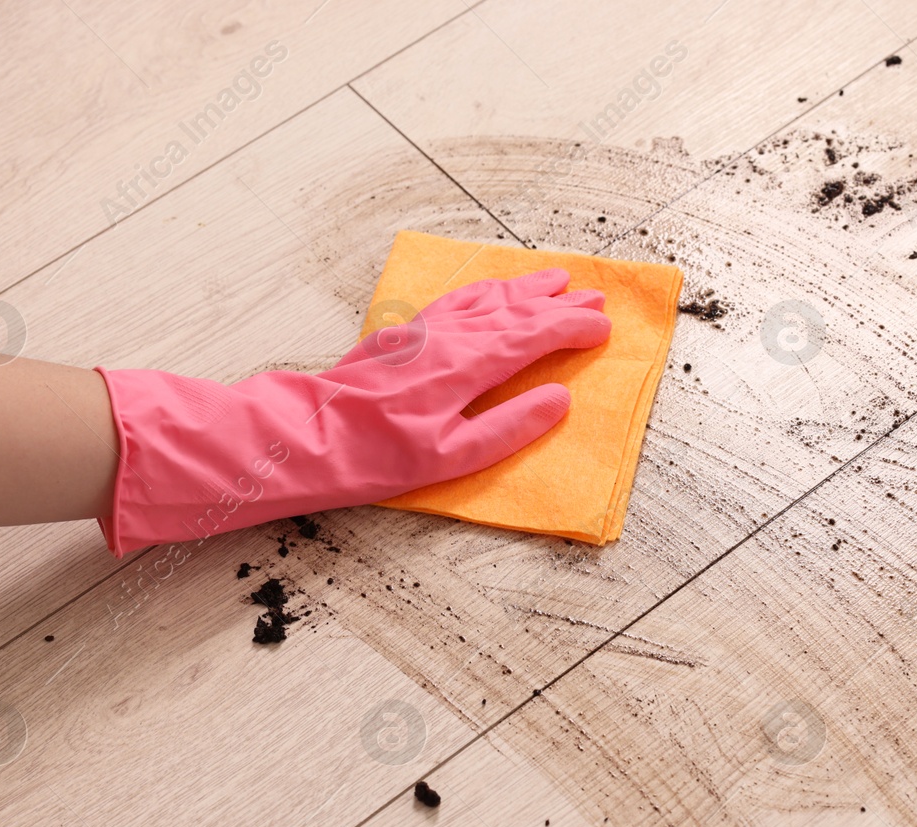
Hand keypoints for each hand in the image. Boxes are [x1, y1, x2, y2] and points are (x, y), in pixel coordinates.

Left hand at [96, 268, 609, 554]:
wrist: (312, 433)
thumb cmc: (379, 455)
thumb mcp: (451, 456)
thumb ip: (510, 427)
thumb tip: (559, 400)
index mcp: (469, 366)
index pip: (535, 337)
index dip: (573, 329)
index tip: (604, 328)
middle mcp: (452, 337)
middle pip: (517, 311)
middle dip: (560, 303)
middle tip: (597, 297)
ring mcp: (427, 331)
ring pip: (489, 298)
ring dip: (527, 289)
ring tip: (557, 279)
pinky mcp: (407, 334)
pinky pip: (459, 300)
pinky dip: (488, 291)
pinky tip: (495, 289)